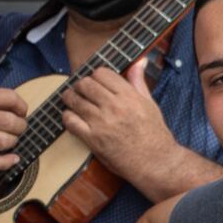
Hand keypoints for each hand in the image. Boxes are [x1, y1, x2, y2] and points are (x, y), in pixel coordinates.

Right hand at [0, 88, 30, 168]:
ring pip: (4, 142)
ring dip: (13, 141)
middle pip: (11, 122)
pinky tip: (13, 159)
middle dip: (21, 125)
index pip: (8, 98)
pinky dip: (6, 162)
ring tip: (10, 140)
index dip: (21, 105)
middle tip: (18, 127)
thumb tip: (9, 105)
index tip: (22, 111)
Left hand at [60, 59, 174, 178]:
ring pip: (75, 100)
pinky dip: (67, 117)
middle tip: (81, 90)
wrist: (155, 161)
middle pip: (85, 84)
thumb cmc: (154, 133)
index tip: (95, 81)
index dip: (96, 75)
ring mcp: (102, 123)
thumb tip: (139, 61)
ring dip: (70, 98)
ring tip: (72, 100)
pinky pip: (70, 121)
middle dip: (81, 85)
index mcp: (129, 95)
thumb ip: (139, 81)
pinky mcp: (93, 139)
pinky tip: (72, 117)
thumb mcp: (150, 103)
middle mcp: (114, 106)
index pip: (102, 73)